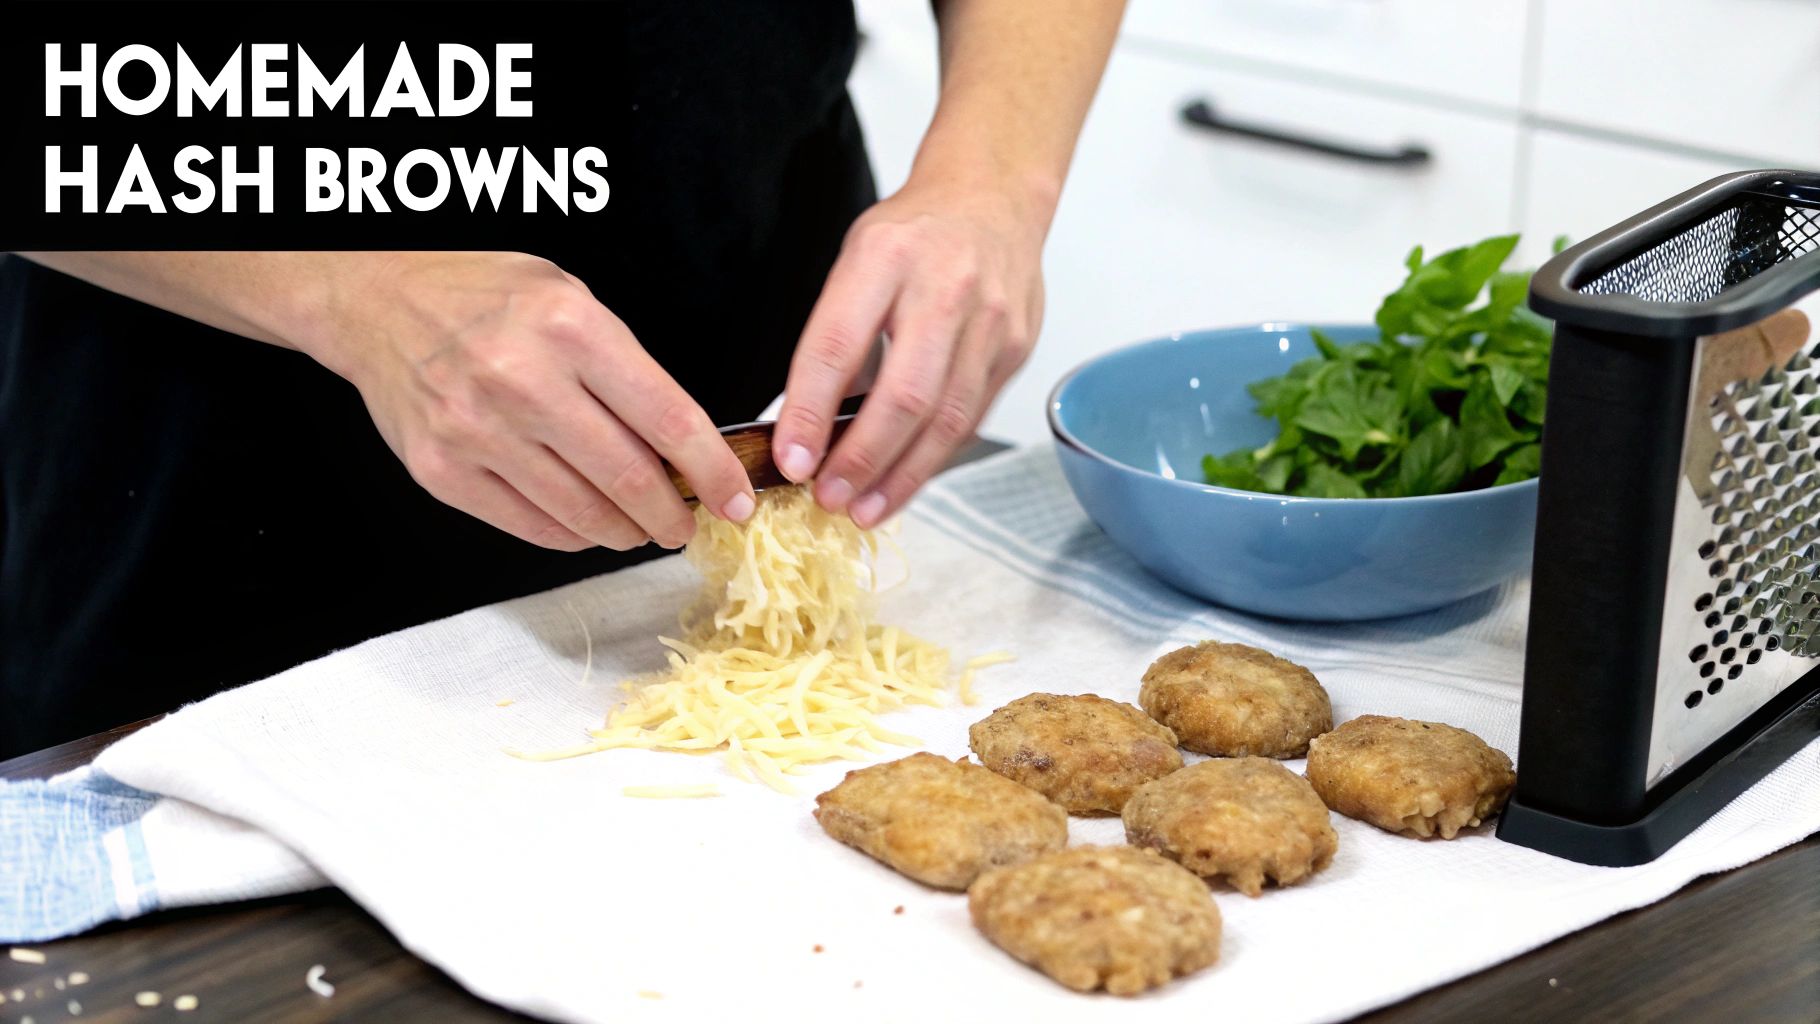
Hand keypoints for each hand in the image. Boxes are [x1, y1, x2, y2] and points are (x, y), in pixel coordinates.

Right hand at [305, 252, 753, 550]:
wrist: (375, 302)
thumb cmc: (484, 297)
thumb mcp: (570, 300)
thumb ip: (625, 368)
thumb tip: (683, 445)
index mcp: (570, 327)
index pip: (667, 419)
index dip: (712, 471)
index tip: (735, 499)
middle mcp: (523, 380)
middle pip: (629, 477)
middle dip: (672, 515)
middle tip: (685, 525)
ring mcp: (478, 430)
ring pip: (582, 512)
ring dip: (624, 531)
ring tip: (639, 528)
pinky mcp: (443, 470)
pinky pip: (529, 525)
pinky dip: (570, 535)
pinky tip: (586, 525)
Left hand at [772, 176, 1050, 527]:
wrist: (993, 197)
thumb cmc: (913, 236)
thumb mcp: (855, 263)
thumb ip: (835, 338)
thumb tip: (806, 428)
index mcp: (885, 258)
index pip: (839, 346)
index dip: (811, 412)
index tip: (791, 460)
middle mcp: (944, 288)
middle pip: (905, 395)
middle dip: (863, 459)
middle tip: (829, 498)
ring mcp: (990, 321)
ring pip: (947, 419)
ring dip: (901, 475)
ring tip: (864, 509)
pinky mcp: (1016, 349)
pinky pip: (971, 418)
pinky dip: (933, 459)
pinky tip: (904, 482)